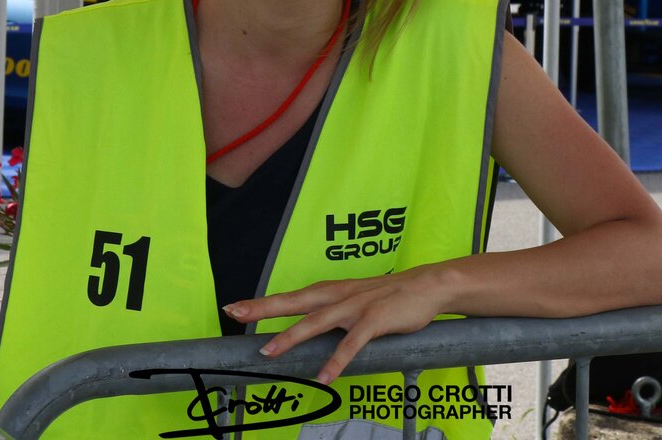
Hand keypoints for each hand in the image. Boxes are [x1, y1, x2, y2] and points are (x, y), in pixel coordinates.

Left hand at [223, 267, 453, 385]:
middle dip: (263, 309)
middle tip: (235, 313)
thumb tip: (307, 331)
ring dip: (291, 336)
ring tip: (269, 353)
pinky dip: (336, 360)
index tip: (234, 308)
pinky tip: (324, 376)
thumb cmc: (388, 296)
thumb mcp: (354, 301)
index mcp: (330, 291)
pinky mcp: (375, 320)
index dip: (262, 303)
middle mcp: (338, 296)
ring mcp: (355, 306)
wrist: (427, 285)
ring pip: (316, 322)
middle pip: (293, 302)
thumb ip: (332, 314)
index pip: (290, 297)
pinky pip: (352, 343)